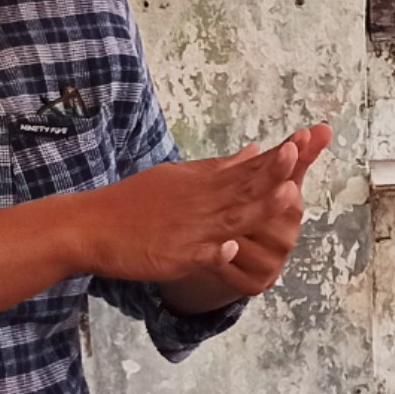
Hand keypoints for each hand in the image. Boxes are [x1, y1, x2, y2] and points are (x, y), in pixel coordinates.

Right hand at [67, 124, 331, 293]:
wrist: (89, 225)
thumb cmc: (134, 202)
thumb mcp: (178, 177)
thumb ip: (220, 168)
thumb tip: (256, 150)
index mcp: (202, 182)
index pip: (248, 168)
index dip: (276, 156)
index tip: (305, 138)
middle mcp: (200, 201)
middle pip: (244, 187)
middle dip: (273, 171)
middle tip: (298, 152)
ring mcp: (189, 229)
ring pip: (230, 218)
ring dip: (258, 207)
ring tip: (286, 196)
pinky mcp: (174, 255)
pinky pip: (198, 255)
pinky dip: (215, 251)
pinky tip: (230, 249)